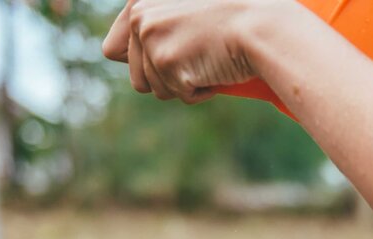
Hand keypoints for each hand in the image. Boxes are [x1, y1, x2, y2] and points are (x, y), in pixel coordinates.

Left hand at [102, 0, 276, 102]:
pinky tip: (216, 68)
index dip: (141, 64)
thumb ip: (152, 28)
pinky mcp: (168, 64)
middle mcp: (139, 18)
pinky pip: (181, 96)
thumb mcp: (183, 13)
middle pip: (138, 79)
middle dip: (169, 79)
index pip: (112, 51)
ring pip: (157, 90)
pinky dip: (202, 91)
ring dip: (186, 84)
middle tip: (197, 57)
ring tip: (208, 59)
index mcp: (138, 3)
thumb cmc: (232, 20)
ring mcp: (151, 41)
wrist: (260, 26)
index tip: (168, 57)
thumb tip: (113, 54)